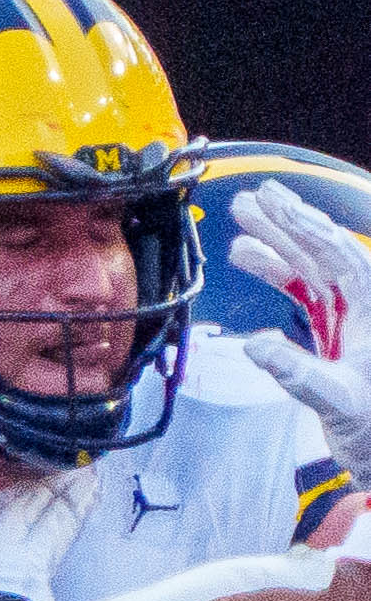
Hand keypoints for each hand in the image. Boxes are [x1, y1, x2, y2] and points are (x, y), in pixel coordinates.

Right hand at [234, 182, 370, 478]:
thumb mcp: (340, 402)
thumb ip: (298, 372)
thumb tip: (253, 344)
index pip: (339, 255)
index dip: (306, 227)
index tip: (275, 203)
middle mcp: (362, 306)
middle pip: (324, 253)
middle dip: (288, 224)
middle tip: (254, 198)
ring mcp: (349, 320)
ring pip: (311, 271)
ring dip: (277, 247)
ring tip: (243, 225)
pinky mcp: (336, 337)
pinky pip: (306, 297)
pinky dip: (279, 278)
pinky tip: (252, 264)